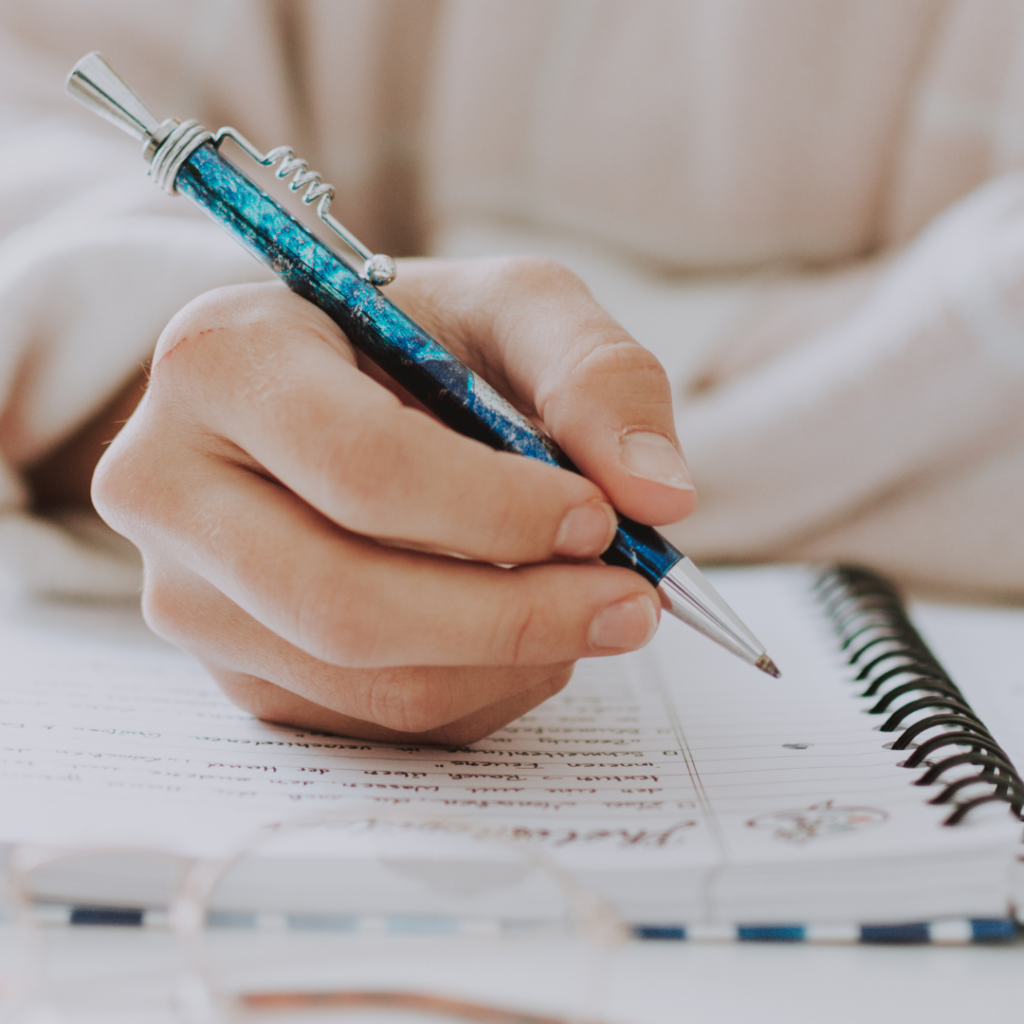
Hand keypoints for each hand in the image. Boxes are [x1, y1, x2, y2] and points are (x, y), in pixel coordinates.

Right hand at [92, 259, 695, 742]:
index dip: (498, 511)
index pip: (360, 467)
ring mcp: (189, 596)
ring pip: (365, 679)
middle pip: (346, 602)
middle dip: (515, 615)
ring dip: (509, 660)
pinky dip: (478, 691)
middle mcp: (169, 486)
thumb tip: (662, 495)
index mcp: (223, 362)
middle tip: (632, 603)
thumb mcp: (512, 310)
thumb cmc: (415, 344)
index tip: (602, 519)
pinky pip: (370, 722)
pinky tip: (513, 633)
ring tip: (581, 605)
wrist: (328, 397)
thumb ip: (597, 374)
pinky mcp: (235, 670)